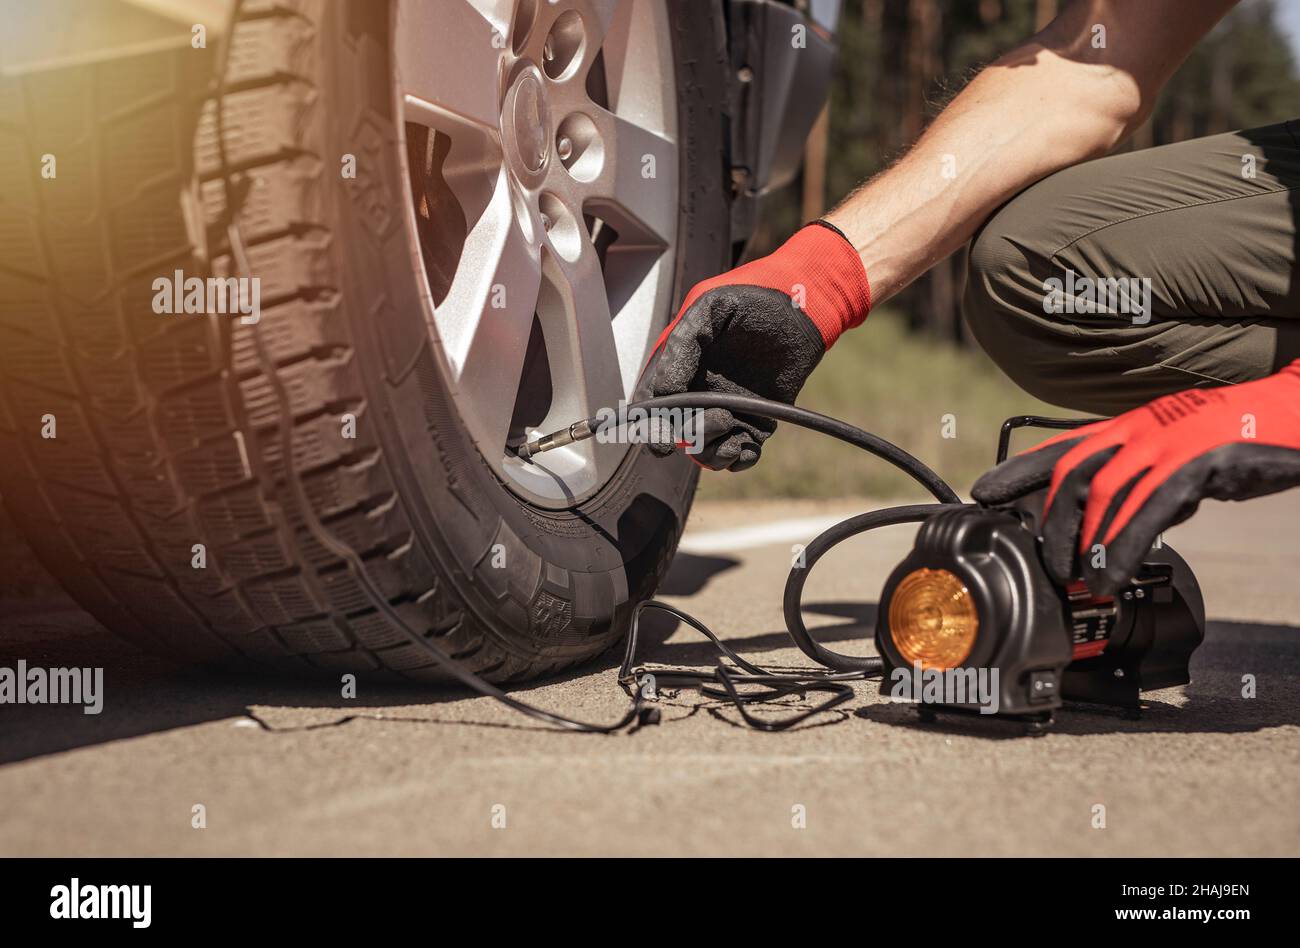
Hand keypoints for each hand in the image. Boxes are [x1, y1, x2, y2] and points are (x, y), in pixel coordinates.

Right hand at [646, 221, 870, 469]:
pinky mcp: (757, 421)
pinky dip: (740, 459)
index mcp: (679, 366)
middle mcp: (699, 392)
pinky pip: (740, 454)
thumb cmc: (752, 297)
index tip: (660, 442)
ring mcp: (727, 409)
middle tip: (717, 415)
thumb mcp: (707, 308)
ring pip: (706, 450)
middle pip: (677, 433)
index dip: (650, 427)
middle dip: (688, 436)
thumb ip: (680, 346)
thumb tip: (664, 392)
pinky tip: (747, 446)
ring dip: (712, 451)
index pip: (651, 404)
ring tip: (731, 423)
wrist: (802, 303)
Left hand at [972, 365, 1299, 593]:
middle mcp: (1142, 428)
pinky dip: (1123, 546)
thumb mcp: (1182, 454)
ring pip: (1104, 492)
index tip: (982, 493)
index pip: (1063, 445)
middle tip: (1045, 564)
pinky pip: (1149, 509)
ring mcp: (1170, 441)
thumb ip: (1147, 478)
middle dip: (1050, 522)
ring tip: (1076, 579)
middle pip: (1074, 473)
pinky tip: (1112, 575)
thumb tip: (1124, 518)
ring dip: (1083, 541)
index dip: (1019, 470)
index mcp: (1133, 425)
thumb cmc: (1246, 436)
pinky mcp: (1201, 460)